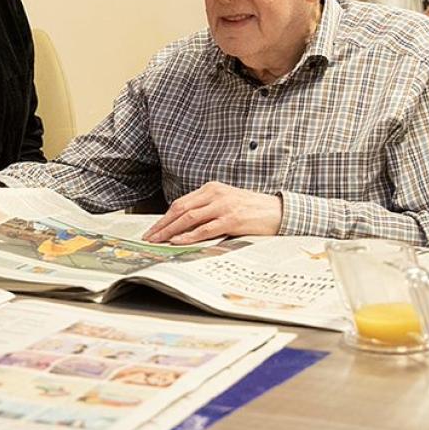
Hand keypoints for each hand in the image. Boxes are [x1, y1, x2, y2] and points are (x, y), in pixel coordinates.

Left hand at [142, 181, 282, 243]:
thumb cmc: (252, 209)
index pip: (181, 203)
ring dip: (170, 231)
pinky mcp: (232, 219)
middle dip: (162, 225)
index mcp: (211, 188)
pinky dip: (189, 236)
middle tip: (149, 237)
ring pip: (189, 218)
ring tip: (158, 241)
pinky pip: (205, 229)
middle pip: (180, 209)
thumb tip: (182, 225)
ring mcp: (223, 206)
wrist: (279, 211)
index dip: (164, 217)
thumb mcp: (226, 202)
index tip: (153, 229)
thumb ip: (206, 209)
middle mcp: (215, 194)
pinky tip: (177, 241)